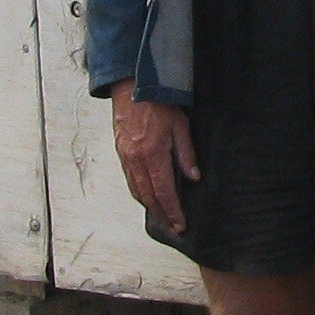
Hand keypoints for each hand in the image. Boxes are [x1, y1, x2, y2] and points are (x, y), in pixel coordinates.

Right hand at [110, 81, 199, 239]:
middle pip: (149, 197)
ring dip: (150, 206)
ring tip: (163, 216)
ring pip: (137, 191)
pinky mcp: (121, 153)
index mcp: (153, 153)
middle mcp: (137, 159)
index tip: (180, 224)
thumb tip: (193, 177)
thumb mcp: (180, 125)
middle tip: (173, 227)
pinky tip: (147, 197)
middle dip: (162, 215)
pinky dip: (139, 193)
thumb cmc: (158, 103)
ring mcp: (126, 157)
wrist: (131, 87)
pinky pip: (130, 180)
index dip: (173, 211)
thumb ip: (186, 153)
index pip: (164, 191)